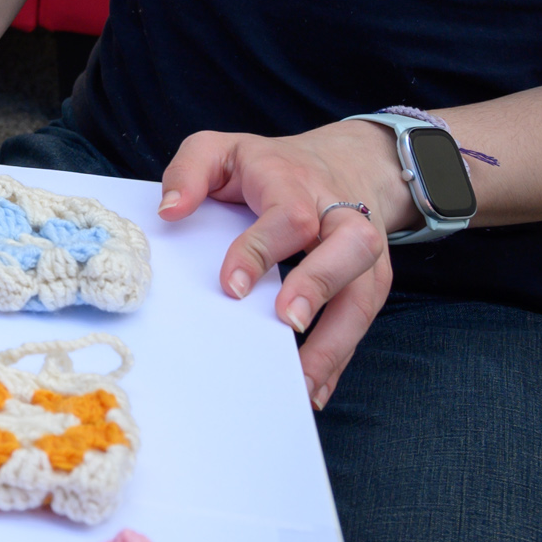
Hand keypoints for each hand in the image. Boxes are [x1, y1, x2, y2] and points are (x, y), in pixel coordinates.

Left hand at [158, 120, 405, 410]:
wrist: (348, 164)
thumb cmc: (271, 167)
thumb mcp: (223, 151)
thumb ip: (190, 171)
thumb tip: (169, 211)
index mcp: (297, 183)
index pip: (288, 215)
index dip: (260, 249)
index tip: (232, 287)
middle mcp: (341, 216)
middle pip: (350, 246)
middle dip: (320, 284)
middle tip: (287, 321)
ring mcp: (364, 253)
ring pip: (364, 295)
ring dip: (334, 342)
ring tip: (298, 383)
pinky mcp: (372, 283)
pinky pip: (361, 324)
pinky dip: (339, 360)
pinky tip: (312, 391)